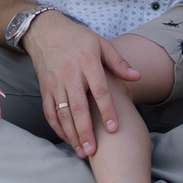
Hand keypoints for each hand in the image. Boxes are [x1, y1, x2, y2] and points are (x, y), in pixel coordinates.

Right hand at [23, 13, 140, 157]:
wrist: (45, 31)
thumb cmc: (78, 38)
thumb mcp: (100, 43)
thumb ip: (118, 62)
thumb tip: (137, 76)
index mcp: (87, 63)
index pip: (99, 91)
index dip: (107, 110)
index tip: (113, 129)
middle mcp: (70, 75)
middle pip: (78, 107)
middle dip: (85, 131)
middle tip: (92, 151)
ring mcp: (55, 83)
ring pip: (62, 113)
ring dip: (71, 134)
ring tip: (81, 151)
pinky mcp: (45, 89)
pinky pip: (49, 112)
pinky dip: (57, 127)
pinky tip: (67, 139)